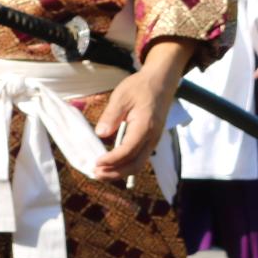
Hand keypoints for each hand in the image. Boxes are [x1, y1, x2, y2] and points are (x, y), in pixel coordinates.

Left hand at [94, 40, 191, 179]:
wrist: (160, 83)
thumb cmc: (140, 87)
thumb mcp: (121, 97)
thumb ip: (111, 116)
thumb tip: (100, 134)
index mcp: (145, 127)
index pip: (128, 151)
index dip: (112, 160)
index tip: (97, 162)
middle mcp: (152, 138)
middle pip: (135, 164)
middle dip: (115, 172)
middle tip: (96, 174)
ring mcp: (153, 140)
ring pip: (138, 164)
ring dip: (120, 171)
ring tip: (102, 172)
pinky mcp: (151, 140)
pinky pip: (140, 157)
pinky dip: (126, 165)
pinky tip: (113, 164)